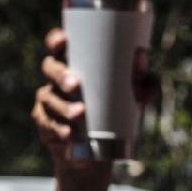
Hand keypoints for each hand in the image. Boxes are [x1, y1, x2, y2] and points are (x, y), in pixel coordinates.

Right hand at [34, 27, 157, 177]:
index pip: (58, 46)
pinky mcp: (45, 125)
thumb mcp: (137, 94)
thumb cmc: (118, 111)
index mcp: (74, 62)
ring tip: (79, 114)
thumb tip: (142, 67)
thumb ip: (146, 81)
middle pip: (50, 69)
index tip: (63, 41)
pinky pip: (47, 125)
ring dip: (62, 106)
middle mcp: (56, 79)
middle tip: (76, 86)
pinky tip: (68, 134)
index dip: (56, 40)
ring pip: (49, 99)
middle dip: (61, 76)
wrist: (99, 151)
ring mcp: (48, 102)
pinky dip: (58, 129)